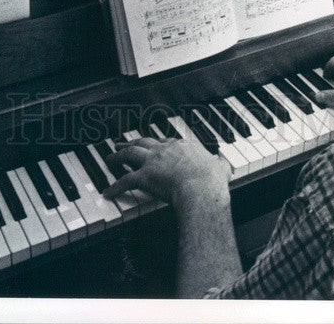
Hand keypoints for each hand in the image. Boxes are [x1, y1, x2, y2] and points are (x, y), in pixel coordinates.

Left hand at [103, 136, 230, 212]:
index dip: (157, 143)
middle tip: (123, 143)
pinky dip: (114, 186)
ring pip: (130, 154)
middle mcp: (165, 149)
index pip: (165, 141)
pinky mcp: (144, 177)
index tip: (152, 145)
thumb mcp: (221, 167)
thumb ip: (220, 164)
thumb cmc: (211, 180)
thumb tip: (225, 164)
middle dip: (133, 142)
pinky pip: (125, 181)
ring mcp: (153, 161)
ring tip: (110, 157)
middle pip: (144, 142)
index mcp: (182, 146)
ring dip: (118, 156)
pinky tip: (107, 192)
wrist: (201, 188)